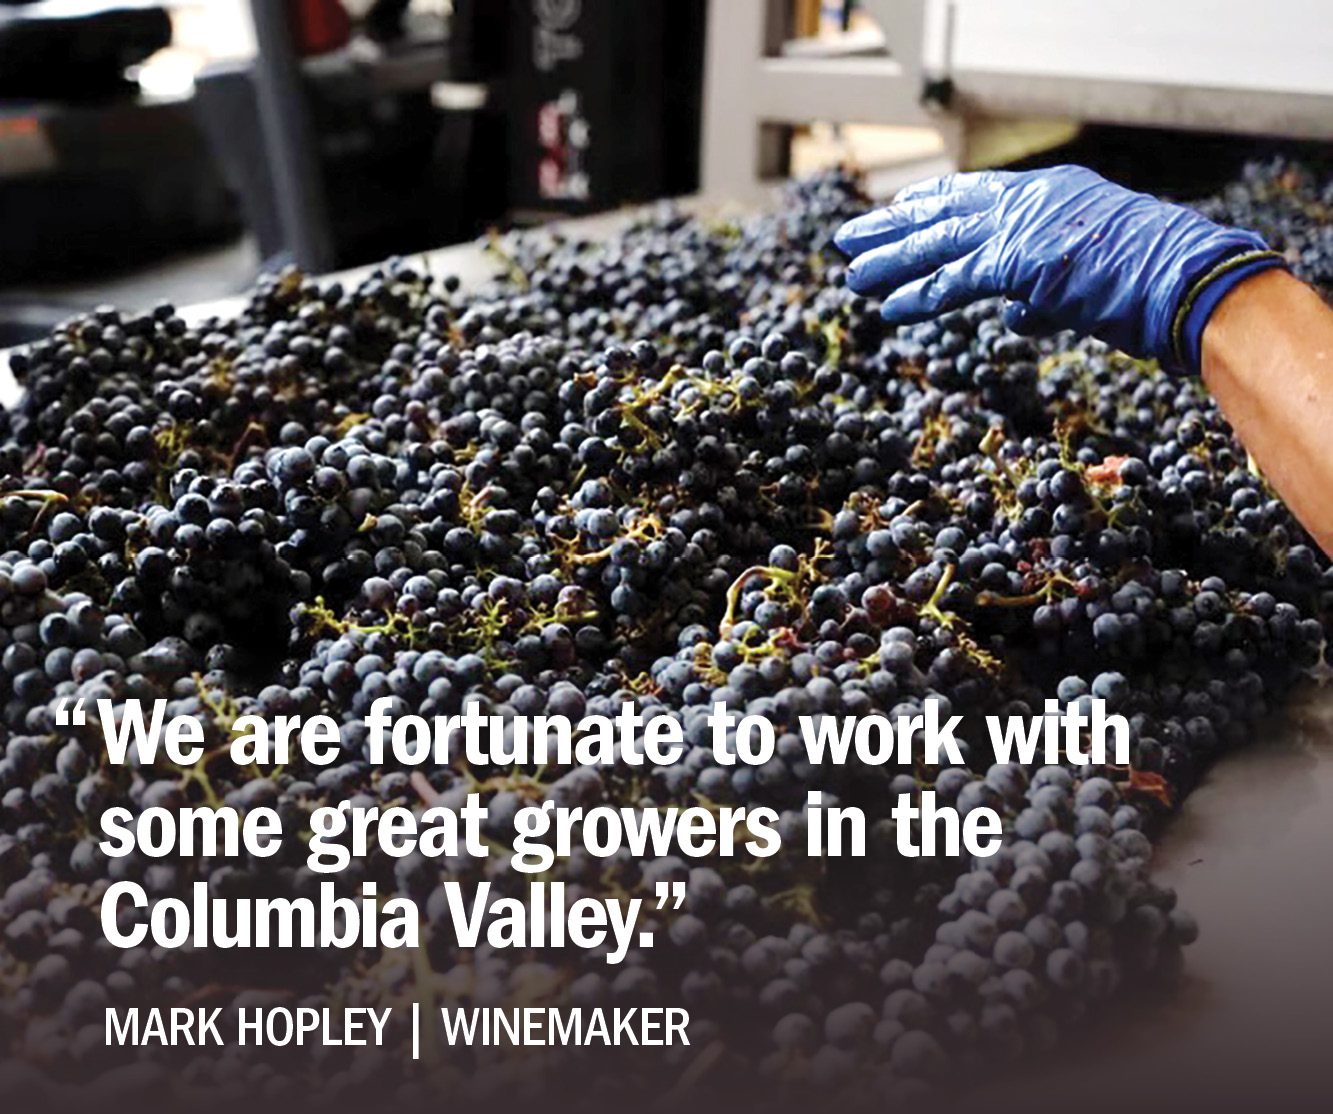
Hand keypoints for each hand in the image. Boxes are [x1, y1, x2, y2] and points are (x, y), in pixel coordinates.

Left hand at [834, 166, 1284, 372]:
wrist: (1191, 285)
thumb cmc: (1154, 287)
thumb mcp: (1089, 281)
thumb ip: (1042, 294)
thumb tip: (1013, 316)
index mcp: (1051, 195)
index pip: (977, 195)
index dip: (931, 204)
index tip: (897, 211)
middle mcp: (1032, 201)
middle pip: (946, 213)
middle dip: (893, 229)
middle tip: (850, 239)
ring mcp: (1025, 227)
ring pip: (940, 244)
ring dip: (891, 262)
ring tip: (853, 276)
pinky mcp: (1020, 261)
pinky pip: (956, 281)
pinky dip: (919, 296)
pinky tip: (889, 309)